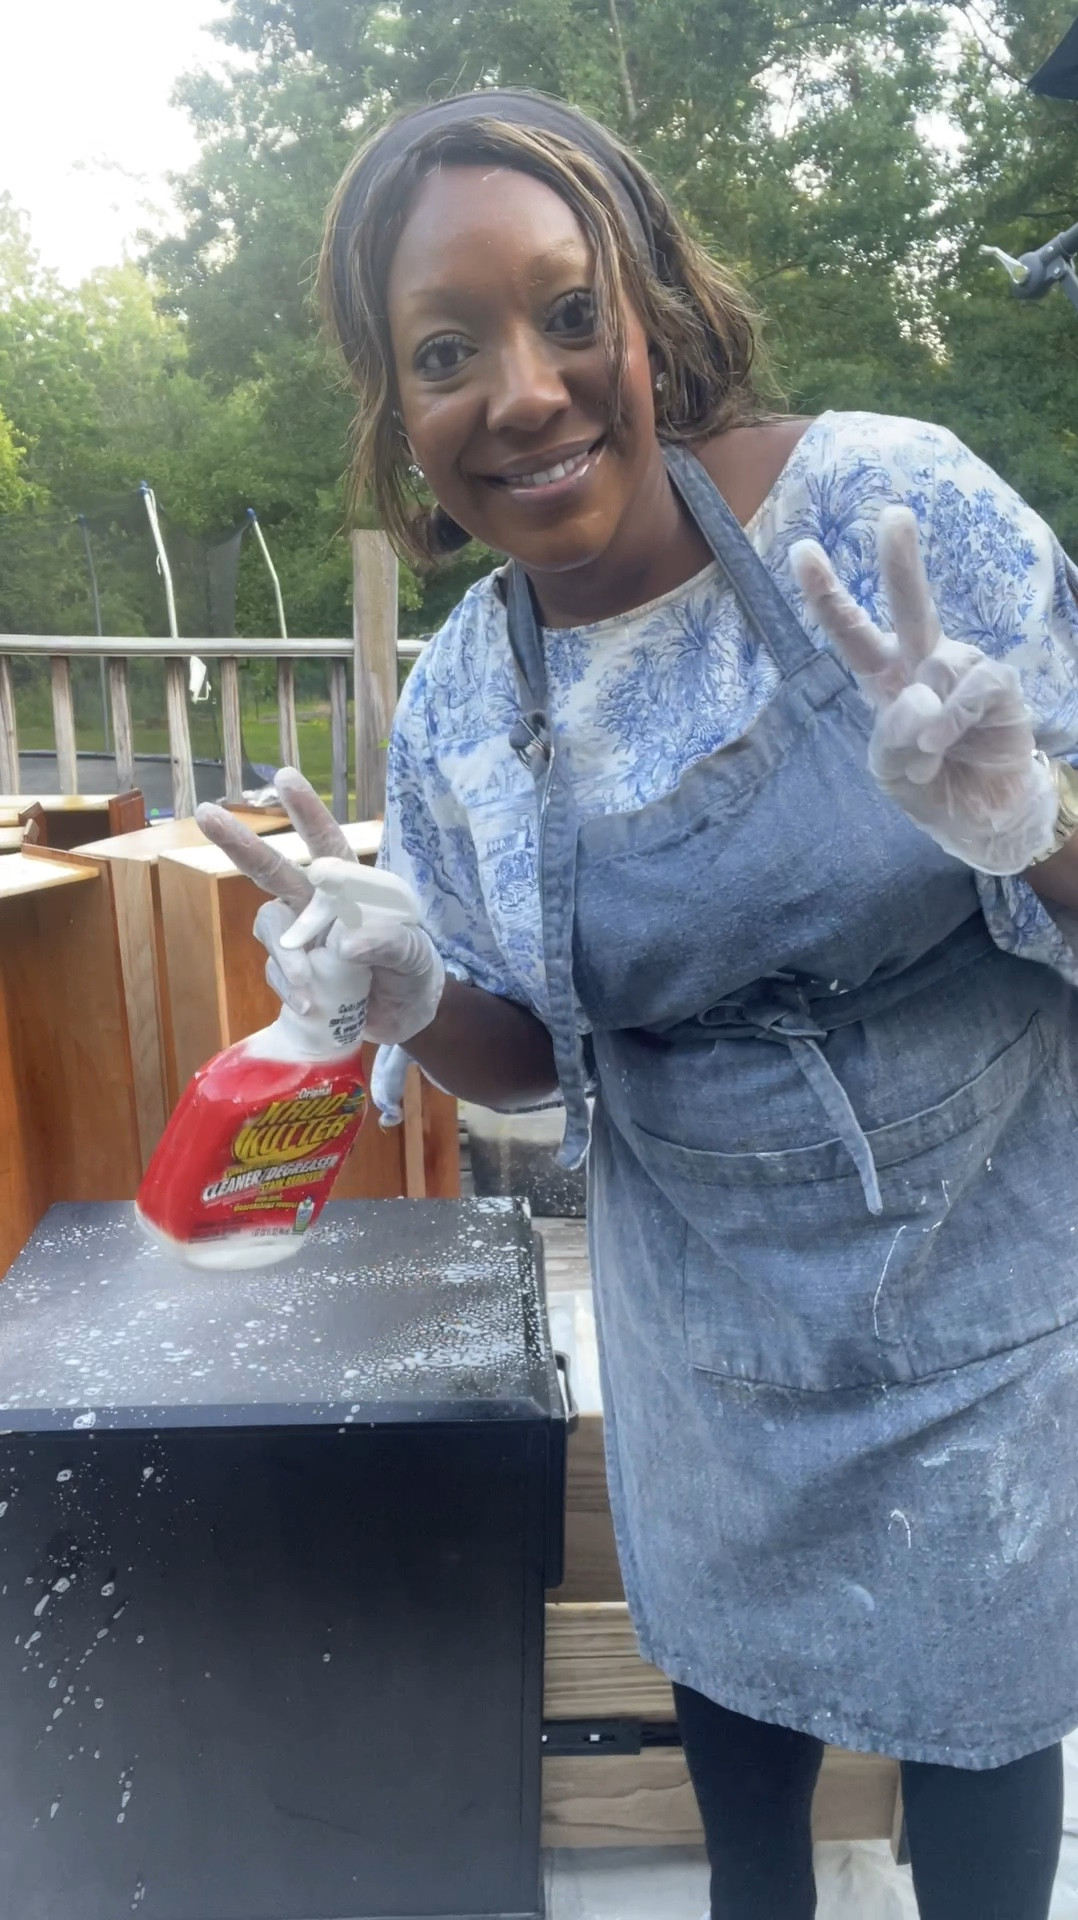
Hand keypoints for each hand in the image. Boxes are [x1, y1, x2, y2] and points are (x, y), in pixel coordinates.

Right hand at [195, 768, 444, 1045]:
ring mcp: (301, 939)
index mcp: (351, 887)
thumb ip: (390, 944)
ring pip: (270, 926)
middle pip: (272, 870)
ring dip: (284, 953)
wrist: (403, 1021)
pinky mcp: (293, 974)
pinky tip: (311, 1007)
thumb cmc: (413, 973)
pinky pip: (277, 972)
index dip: (307, 812)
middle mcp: (317, 905)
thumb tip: (342, 942)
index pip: (328, 844)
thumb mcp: (416, 957)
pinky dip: (290, 988)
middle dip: (240, 844)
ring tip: (306, 984)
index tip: (285, 778)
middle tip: (206, 813)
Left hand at [790, 506, 1057, 875]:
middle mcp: (923, 664)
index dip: (827, 593)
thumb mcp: (891, 773)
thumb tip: (919, 697)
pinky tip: (945, 741)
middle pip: (910, 604)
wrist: (983, 818)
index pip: (851, 631)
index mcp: (884, 679)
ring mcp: (962, 671)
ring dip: (928, 716)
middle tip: (894, 513)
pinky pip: (973, 684)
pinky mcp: (998, 686)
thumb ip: (890, 740)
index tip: (801, 549)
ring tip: (929, 754)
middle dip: (901, 560)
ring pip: (939, 664)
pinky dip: (955, 715)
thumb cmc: (932, 786)